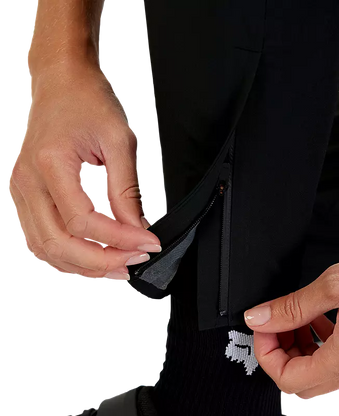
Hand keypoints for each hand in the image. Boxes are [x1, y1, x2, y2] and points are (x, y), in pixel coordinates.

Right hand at [7, 64, 159, 281]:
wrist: (63, 81)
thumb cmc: (89, 101)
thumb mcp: (120, 142)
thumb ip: (128, 190)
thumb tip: (137, 228)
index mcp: (49, 164)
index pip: (85, 222)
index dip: (121, 240)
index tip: (149, 244)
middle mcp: (26, 182)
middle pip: (60, 244)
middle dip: (102, 262)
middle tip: (133, 263)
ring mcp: (20, 190)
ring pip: (46, 249)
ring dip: (82, 266)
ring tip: (115, 268)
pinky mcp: (25, 195)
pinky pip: (39, 239)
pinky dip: (65, 255)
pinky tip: (90, 257)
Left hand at [244, 237, 338, 400]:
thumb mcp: (334, 285)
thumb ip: (291, 307)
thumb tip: (259, 318)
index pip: (288, 380)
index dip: (266, 353)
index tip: (261, 326)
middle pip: (303, 382)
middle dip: (280, 353)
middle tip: (274, 323)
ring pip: (320, 373)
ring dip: (300, 347)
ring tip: (296, 317)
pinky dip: (320, 344)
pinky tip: (320, 318)